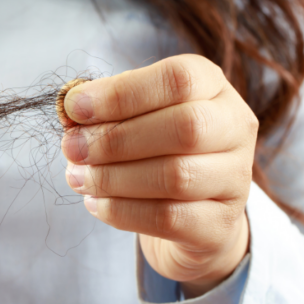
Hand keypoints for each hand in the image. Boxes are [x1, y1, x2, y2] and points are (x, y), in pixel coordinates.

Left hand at [61, 55, 255, 297]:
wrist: (189, 212)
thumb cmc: (152, 148)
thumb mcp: (130, 116)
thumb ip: (101, 109)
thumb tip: (69, 108)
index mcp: (212, 86)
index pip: (178, 79)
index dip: (121, 93)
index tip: (74, 108)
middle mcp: (234, 127)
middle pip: (184, 127)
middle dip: (115, 139)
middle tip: (72, 148)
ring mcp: (235, 179)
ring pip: (176, 177)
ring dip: (113, 177)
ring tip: (77, 177)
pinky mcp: (220, 225)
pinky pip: (169, 219)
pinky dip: (122, 211)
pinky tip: (96, 203)